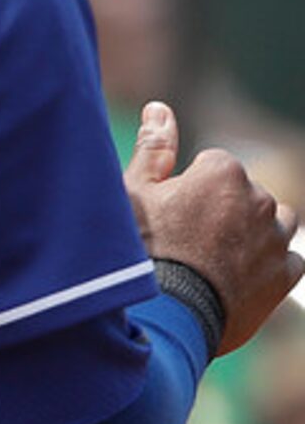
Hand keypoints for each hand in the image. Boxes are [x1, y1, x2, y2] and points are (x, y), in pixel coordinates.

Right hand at [125, 100, 303, 354]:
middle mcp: (260, 199)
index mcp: (223, 171)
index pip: (212, 166)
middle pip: (245, 193)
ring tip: (219, 255)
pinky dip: (270, 264)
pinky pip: (289, 259)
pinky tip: (239, 276)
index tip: (169, 213)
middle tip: (187, 239)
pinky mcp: (286, 275)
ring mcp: (277, 238)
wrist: (164, 316)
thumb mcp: (134, 193)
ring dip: (255, 231)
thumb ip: (153, 148)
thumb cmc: (141, 249)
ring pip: (277, 223)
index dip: (187, 188)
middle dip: (223, 208)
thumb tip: (159, 107)